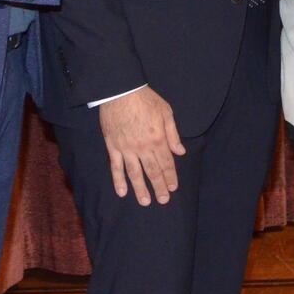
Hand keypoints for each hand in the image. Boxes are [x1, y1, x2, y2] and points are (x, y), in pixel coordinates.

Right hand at [98, 86, 184, 205]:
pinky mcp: (113, 146)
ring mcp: (127, 148)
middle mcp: (143, 147)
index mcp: (158, 139)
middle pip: (152, 171)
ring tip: (145, 202)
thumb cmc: (146, 100)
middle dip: (159, 187)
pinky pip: (116, 167)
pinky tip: (122, 192)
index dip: (170, 177)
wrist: (121, 91)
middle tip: (163, 200)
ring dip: (140, 189)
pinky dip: (118, 180)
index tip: (173, 188)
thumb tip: (180, 152)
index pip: (166, 163)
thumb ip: (173, 134)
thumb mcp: (166, 113)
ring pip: (135, 173)